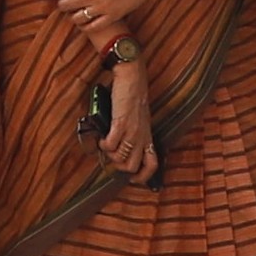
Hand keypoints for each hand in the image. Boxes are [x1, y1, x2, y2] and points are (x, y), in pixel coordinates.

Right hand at [100, 48, 156, 179]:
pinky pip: (111, 145)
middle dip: (119, 167)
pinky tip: (102, 138)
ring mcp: (132, 131)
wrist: (131, 76)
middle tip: (112, 157)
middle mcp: (142, 136)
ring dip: (110, 156)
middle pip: (132, 167)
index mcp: (148, 135)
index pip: (152, 164)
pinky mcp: (120, 123)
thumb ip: (133, 131)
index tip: (133, 179)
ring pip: (120, 159)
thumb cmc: (133, 94)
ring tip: (106, 145)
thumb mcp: (138, 117)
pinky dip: (104, 145)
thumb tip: (120, 145)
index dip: (143, 177)